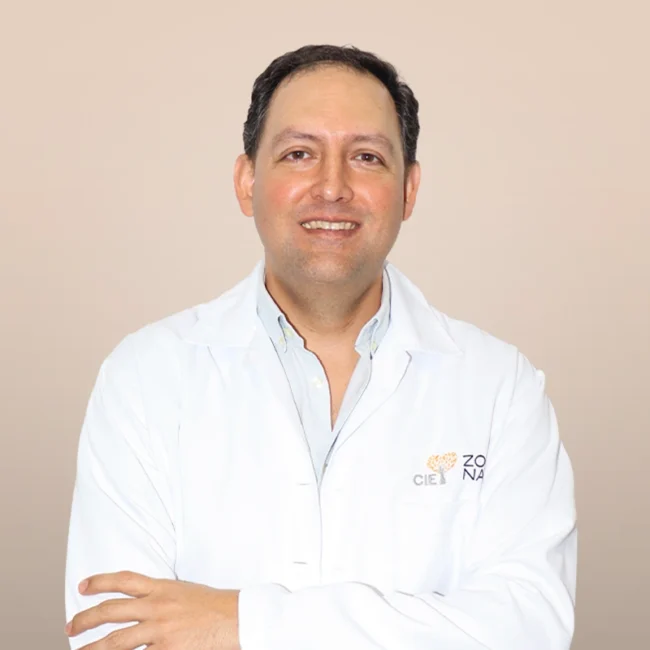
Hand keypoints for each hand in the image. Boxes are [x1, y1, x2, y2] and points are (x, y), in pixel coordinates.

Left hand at [65, 570, 240, 649]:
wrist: (238, 617)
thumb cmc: (216, 605)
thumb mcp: (186, 591)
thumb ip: (163, 596)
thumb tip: (142, 605)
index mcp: (163, 588)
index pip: (124, 580)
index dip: (100, 581)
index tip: (83, 586)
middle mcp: (157, 606)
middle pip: (111, 610)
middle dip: (86, 619)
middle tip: (71, 627)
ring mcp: (160, 630)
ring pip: (115, 641)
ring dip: (93, 649)